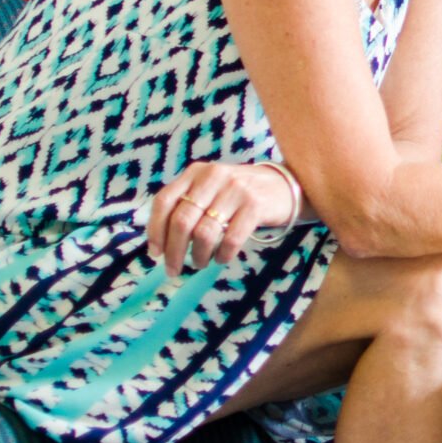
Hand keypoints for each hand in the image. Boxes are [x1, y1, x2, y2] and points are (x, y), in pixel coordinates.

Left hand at [147, 160, 297, 277]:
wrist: (286, 185)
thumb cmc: (241, 193)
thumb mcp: (211, 188)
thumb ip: (188, 204)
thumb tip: (162, 242)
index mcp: (196, 172)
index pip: (164, 201)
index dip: (155, 230)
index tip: (155, 253)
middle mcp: (213, 176)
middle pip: (181, 221)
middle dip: (174, 251)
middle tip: (173, 270)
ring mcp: (235, 190)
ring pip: (204, 233)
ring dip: (198, 256)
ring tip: (200, 264)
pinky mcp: (255, 205)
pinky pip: (231, 239)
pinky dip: (222, 255)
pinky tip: (221, 259)